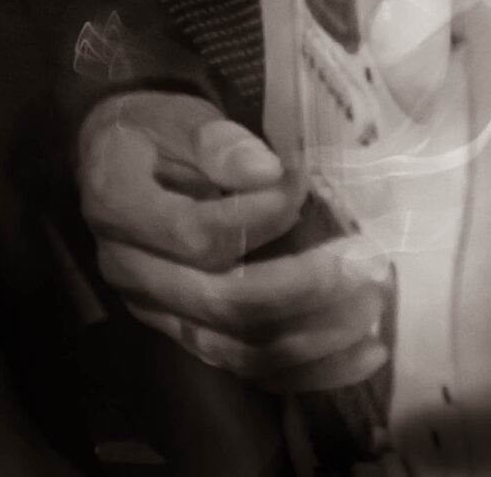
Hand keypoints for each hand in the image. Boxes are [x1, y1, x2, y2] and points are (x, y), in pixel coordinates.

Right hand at [77, 91, 388, 390]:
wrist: (121, 163)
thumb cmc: (156, 134)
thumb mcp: (177, 119)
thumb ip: (215, 141)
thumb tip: (267, 171)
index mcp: (117, 208)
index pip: (196, 236)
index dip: (262, 219)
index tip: (308, 187)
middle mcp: (129, 271)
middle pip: (223, 303)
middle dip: (306, 288)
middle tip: (369, 263)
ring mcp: (156, 313)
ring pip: (241, 350)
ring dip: (317, 336)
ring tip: (373, 305)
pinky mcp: (187, 336)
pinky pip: (252, 371)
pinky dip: (313, 371)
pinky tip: (364, 354)